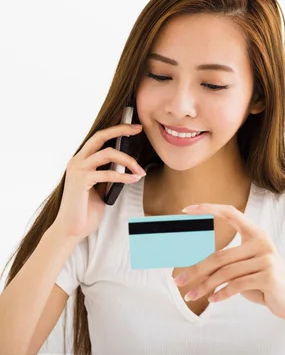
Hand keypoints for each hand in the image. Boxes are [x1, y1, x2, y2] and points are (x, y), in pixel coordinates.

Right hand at [53, 123, 145, 240]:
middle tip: (139, 129)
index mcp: (81, 160)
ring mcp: (78, 169)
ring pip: (108, 153)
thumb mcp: (101, 186)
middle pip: (101, 136)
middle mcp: (77, 161)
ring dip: (129, 161)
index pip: (99, 137)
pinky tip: (134, 179)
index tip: (134, 127)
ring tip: (141, 171)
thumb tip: (128, 165)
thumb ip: (108, 173)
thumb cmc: (87, 208)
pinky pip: (108, 173)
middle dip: (121, 130)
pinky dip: (124, 176)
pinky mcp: (81, 181)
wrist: (72, 228)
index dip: (116, 129)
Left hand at [174, 203, 284, 321]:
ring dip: (205, 287)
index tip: (187, 210)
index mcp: (256, 234)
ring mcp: (267, 258)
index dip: (209, 209)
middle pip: (220, 256)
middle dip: (196, 270)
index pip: (231, 213)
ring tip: (190, 296)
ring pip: (225, 273)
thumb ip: (226, 262)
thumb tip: (193, 264)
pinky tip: (212, 300)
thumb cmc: (263, 283)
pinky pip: (237, 285)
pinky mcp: (269, 276)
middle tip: (178, 281)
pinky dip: (221, 294)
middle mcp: (262, 242)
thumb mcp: (244, 268)